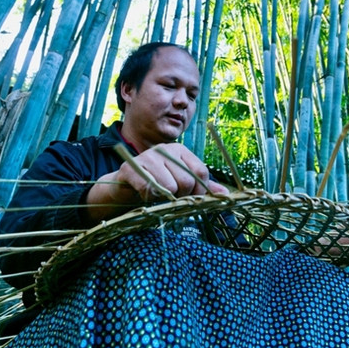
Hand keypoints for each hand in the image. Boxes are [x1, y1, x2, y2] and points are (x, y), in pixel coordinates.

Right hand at [86, 143, 226, 220]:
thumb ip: (202, 187)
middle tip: (170, 197)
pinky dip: (148, 198)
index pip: (201, 171)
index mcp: (179, 150)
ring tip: (156, 194)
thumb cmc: (157, 183)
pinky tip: (144, 195)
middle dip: (181, 197)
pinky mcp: (130, 168)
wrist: (124, 186)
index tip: (191, 198)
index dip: (199, 190)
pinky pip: (148, 190)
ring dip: (163, 198)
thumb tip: (225, 194)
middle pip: (187, 181)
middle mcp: (164, 149)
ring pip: (169, 187)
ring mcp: (147, 157)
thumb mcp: (181, 182)